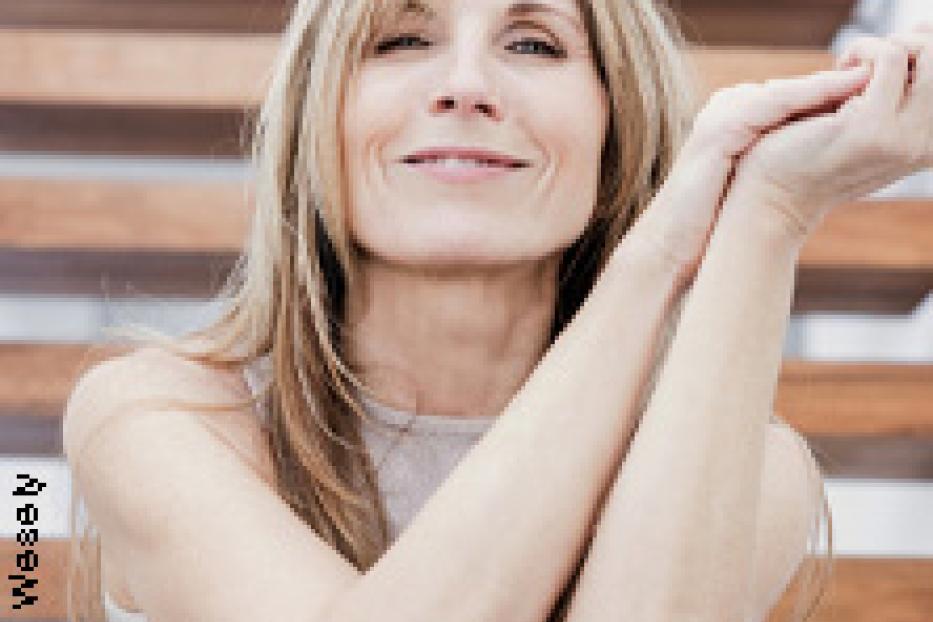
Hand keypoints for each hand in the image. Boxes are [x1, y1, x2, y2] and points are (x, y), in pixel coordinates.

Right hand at [626, 61, 877, 279]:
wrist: (674, 243)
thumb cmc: (714, 221)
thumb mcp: (754, 180)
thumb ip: (778, 157)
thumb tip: (828, 152)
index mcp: (730, 117)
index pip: (787, 96)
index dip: (826, 96)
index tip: (866, 99)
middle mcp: (721, 110)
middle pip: (787, 88)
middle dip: (829, 88)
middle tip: (871, 85)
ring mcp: (716, 117)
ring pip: (782, 92)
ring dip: (825, 87)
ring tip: (864, 85)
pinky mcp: (718, 131)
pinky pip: (770, 106)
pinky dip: (805, 98)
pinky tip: (835, 103)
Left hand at [729, 28, 932, 236]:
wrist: (775, 196)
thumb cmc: (810, 154)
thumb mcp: (864, 122)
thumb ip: (896, 89)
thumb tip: (919, 33)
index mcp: (929, 144)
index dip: (918, 57)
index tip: (875, 72)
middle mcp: (927, 143)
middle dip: (908, 45)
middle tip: (862, 65)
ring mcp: (902, 137)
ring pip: (928, 54)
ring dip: (886, 47)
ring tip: (849, 67)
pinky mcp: (871, 127)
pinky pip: (891, 57)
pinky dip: (863, 50)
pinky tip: (836, 71)